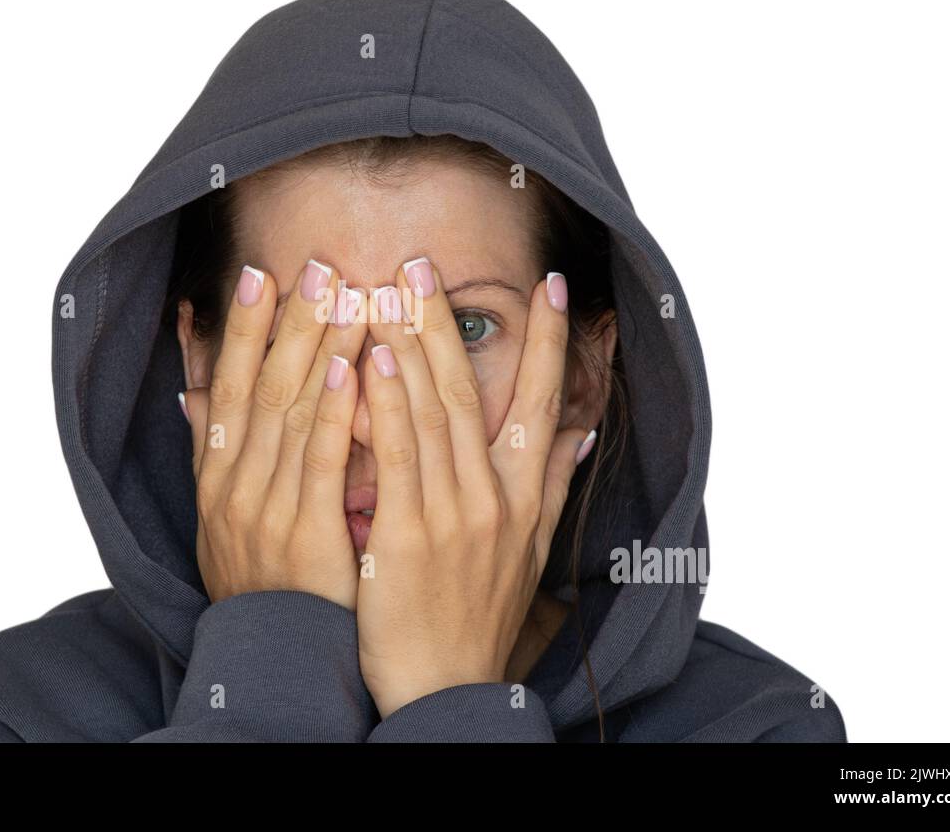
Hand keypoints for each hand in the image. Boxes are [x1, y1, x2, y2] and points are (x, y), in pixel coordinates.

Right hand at [180, 260, 368, 609]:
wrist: (276, 656)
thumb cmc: (262, 577)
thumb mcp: (222, 511)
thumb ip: (212, 444)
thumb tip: (191, 385)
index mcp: (217, 475)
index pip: (229, 387)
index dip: (242, 330)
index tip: (258, 276)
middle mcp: (233, 484)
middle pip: (262, 387)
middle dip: (289, 323)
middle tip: (316, 266)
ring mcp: (266, 508)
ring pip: (291, 414)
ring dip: (316, 350)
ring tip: (340, 297)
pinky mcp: (304, 535)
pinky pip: (318, 463)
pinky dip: (330, 412)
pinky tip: (347, 369)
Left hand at [355, 259, 591, 717]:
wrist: (446, 686)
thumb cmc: (478, 615)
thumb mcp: (530, 550)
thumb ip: (553, 486)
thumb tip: (578, 432)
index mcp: (526, 498)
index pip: (543, 404)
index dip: (551, 343)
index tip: (554, 287)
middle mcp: (497, 498)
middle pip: (475, 394)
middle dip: (451, 324)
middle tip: (428, 264)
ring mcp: (455, 515)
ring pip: (434, 414)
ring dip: (414, 346)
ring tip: (395, 289)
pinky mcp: (409, 536)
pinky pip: (397, 456)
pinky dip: (387, 404)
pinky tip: (371, 359)